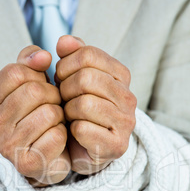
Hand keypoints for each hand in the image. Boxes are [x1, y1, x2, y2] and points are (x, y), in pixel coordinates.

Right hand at [0, 45, 70, 185]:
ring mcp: (8, 146)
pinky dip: (63, 135)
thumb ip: (31, 62)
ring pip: (49, 113)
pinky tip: (57, 139)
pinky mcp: (26, 163)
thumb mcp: (31, 82)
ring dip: (60, 115)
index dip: (38, 75)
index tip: (42, 85)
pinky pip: (56, 136)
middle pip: (33, 91)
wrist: (47, 154)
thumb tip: (42, 55)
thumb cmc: (39, 114)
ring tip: (55, 123)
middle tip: (53, 106)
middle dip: (53, 95)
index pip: (16, 72)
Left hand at [56, 35, 136, 174]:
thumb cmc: (78, 111)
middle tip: (62, 100)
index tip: (60, 79)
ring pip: (83, 104)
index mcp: (121, 75)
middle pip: (85, 79)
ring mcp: (126, 123)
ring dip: (67, 111)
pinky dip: (71, 130)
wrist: (84, 149)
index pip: (88, 55)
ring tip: (68, 116)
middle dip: (64, 89)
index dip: (65, 65)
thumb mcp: (74, 79)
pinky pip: (82, 129)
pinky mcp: (116, 145)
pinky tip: (74, 133)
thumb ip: (71, 56)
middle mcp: (129, 97)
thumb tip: (63, 41)